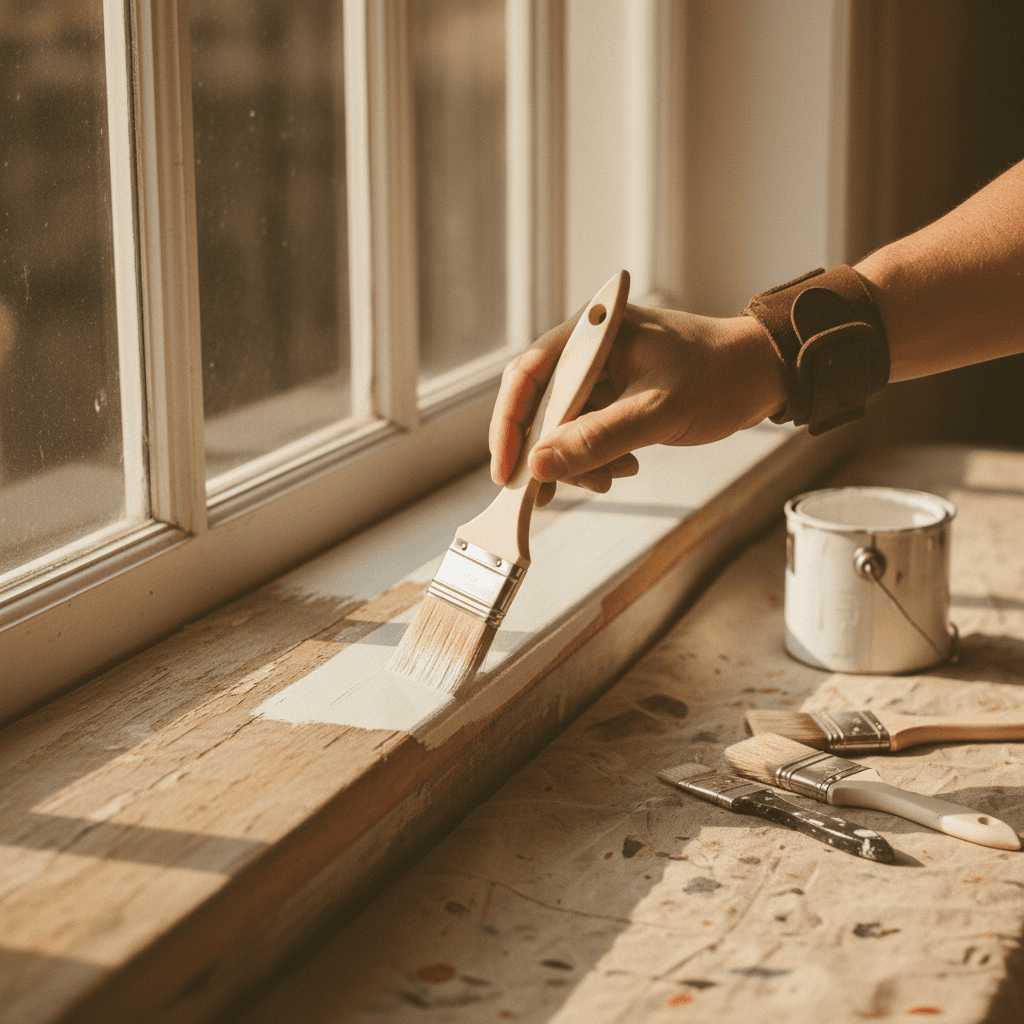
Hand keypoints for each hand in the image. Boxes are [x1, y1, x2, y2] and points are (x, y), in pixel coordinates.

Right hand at [488, 302, 784, 505]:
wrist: (761, 375)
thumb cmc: (719, 375)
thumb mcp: (656, 411)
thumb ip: (596, 439)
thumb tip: (538, 466)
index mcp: (593, 332)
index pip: (527, 375)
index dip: (509, 424)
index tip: (507, 470)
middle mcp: (588, 349)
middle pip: (538, 404)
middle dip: (545, 451)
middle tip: (546, 492)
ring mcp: (599, 374)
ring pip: (561, 426)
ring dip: (576, 460)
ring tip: (609, 476)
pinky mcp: (613, 397)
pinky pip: (585, 432)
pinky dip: (595, 458)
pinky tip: (621, 467)